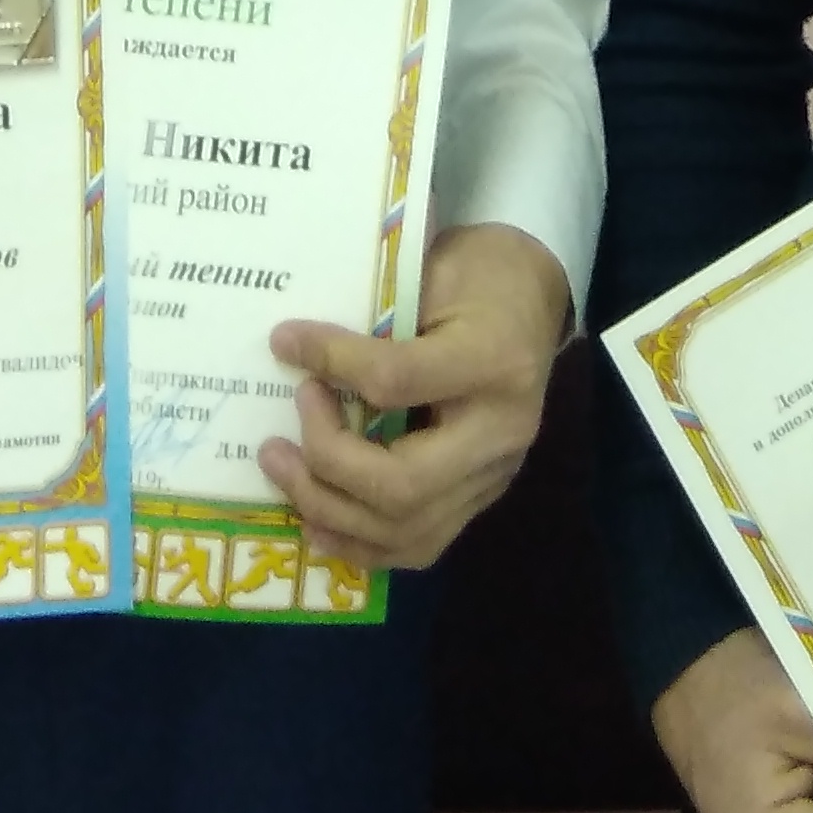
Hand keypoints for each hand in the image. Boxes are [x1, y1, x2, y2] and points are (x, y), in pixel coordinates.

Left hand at [259, 222, 571, 570]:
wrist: (534, 302)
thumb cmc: (481, 275)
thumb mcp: (435, 268)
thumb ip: (377, 312)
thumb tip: (294, 345)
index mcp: (494, 361)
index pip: (398, 380)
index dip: (332, 363)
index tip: (285, 342)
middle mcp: (500, 432)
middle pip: (403, 484)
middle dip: (326, 463)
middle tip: (278, 439)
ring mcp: (495, 475)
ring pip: (406, 528)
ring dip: (329, 509)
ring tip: (282, 471)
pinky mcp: (482, 497)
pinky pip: (419, 544)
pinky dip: (361, 542)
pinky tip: (317, 521)